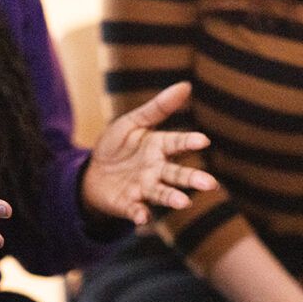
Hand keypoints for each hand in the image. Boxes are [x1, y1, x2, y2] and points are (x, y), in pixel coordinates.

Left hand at [82, 82, 218, 225]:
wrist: (93, 174)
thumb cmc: (117, 145)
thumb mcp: (132, 122)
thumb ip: (158, 108)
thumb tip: (186, 85)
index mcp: (159, 147)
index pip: (177, 143)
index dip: (188, 142)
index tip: (202, 141)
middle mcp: (157, 170)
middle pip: (177, 174)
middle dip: (191, 178)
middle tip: (209, 183)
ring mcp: (144, 189)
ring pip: (162, 194)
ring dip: (172, 198)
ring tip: (184, 202)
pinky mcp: (130, 205)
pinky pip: (137, 210)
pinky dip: (140, 214)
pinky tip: (143, 217)